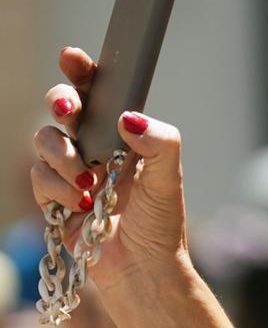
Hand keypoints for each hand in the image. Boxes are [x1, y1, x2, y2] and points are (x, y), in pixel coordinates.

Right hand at [30, 47, 189, 290]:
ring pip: (45, 141)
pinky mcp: (54, 196)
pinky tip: (80, 205)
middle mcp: (95, 148)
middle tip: (69, 114)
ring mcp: (72, 171)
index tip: (72, 57)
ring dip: (62, 158)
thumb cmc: (161, 225)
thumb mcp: (168, 180)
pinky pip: (38, 176)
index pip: (100, 95)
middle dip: (60, 103)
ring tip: (88, 184)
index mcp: (124, 137)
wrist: (141, 270)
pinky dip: (56, 188)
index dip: (82, 72)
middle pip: (62, 108)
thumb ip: (159, 143)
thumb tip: (129, 117)